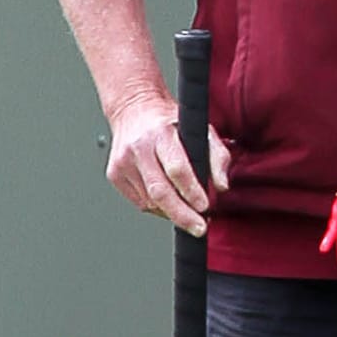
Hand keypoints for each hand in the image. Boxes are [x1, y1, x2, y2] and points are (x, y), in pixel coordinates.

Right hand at [105, 91, 227, 235]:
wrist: (133, 109)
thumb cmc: (169, 121)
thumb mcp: (201, 129)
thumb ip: (218, 157)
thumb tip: (221, 186)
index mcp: (160, 133)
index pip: (176, 168)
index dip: (191, 191)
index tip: (204, 207)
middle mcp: (138, 148)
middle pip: (160, 191)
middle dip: (182, 215)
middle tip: (198, 228)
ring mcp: (123, 162)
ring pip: (150, 201)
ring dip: (172, 212)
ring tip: (188, 211)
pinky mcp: (115, 174)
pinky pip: (140, 202)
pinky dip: (157, 208)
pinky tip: (168, 201)